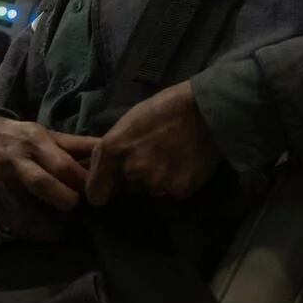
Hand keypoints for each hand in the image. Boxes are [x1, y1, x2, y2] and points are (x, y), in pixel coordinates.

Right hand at [0, 116, 98, 240]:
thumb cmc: (18, 137)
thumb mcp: (45, 134)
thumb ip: (77, 145)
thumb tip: (110, 149)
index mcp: (34, 141)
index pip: (62, 165)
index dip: (81, 183)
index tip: (95, 195)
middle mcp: (14, 160)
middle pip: (41, 184)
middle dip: (64, 201)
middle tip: (77, 213)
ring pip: (23, 210)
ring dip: (46, 226)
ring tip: (62, 232)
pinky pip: (9, 221)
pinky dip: (28, 231)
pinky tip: (41, 233)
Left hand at [84, 81, 222, 204]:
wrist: (206, 109)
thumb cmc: (164, 108)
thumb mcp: (128, 122)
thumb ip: (111, 149)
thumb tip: (100, 169)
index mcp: (113, 150)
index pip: (95, 193)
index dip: (101, 190)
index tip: (109, 187)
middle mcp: (131, 171)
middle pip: (127, 188)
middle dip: (135, 176)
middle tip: (153, 155)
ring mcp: (156, 182)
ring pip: (150, 189)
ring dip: (157, 178)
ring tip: (172, 156)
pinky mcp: (180, 190)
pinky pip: (172, 190)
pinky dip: (177, 180)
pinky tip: (185, 162)